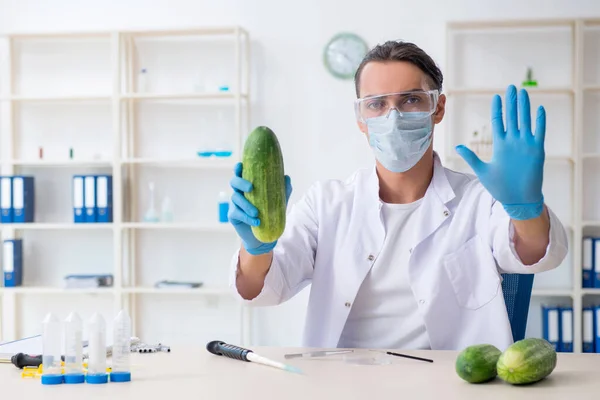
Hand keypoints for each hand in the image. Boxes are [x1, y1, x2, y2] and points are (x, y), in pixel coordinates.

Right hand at [228, 162, 292, 254]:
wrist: (264, 234)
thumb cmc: (269, 213)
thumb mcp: (278, 201)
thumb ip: (283, 189)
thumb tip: (286, 177)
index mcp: (248, 186)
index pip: (240, 174)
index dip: (238, 168)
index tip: (241, 165)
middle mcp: (239, 192)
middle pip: (234, 182)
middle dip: (241, 183)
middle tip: (251, 188)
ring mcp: (234, 204)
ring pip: (236, 199)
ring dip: (246, 205)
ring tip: (257, 213)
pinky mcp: (232, 215)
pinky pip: (237, 213)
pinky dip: (247, 218)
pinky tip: (256, 222)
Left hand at [455, 85, 545, 219]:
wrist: (518, 199)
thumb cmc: (500, 187)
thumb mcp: (482, 170)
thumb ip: (471, 156)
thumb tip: (456, 147)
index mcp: (500, 145)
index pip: (498, 122)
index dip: (498, 109)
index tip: (496, 97)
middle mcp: (513, 142)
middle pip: (512, 117)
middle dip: (512, 102)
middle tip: (512, 87)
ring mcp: (525, 145)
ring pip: (525, 121)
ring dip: (524, 107)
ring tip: (523, 92)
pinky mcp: (537, 151)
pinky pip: (539, 132)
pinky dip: (539, 121)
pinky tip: (539, 109)